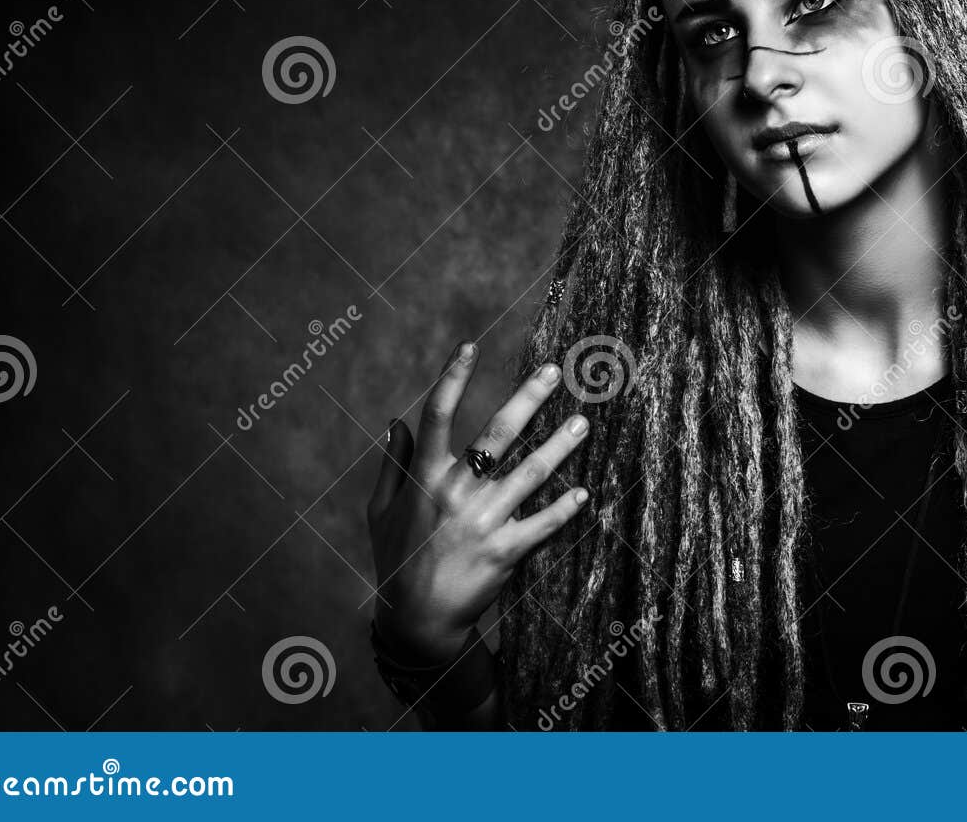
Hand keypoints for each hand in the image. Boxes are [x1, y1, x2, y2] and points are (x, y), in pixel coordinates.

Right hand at [365, 340, 591, 662]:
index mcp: (423, 477)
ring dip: (559, 446)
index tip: (470, 346)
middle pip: (497, 434)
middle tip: (553, 371)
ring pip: (530, 473)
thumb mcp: (383, 511)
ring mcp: (483, 522)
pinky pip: (542, 524)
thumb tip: (397, 421)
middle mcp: (455, 493)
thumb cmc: (397, 559)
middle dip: (528, 398)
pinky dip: (565, 509)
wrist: (417, 621)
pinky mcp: (505, 552)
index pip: (437, 415)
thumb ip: (394, 464)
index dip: (452, 377)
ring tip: (582, 424)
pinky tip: (584, 493)